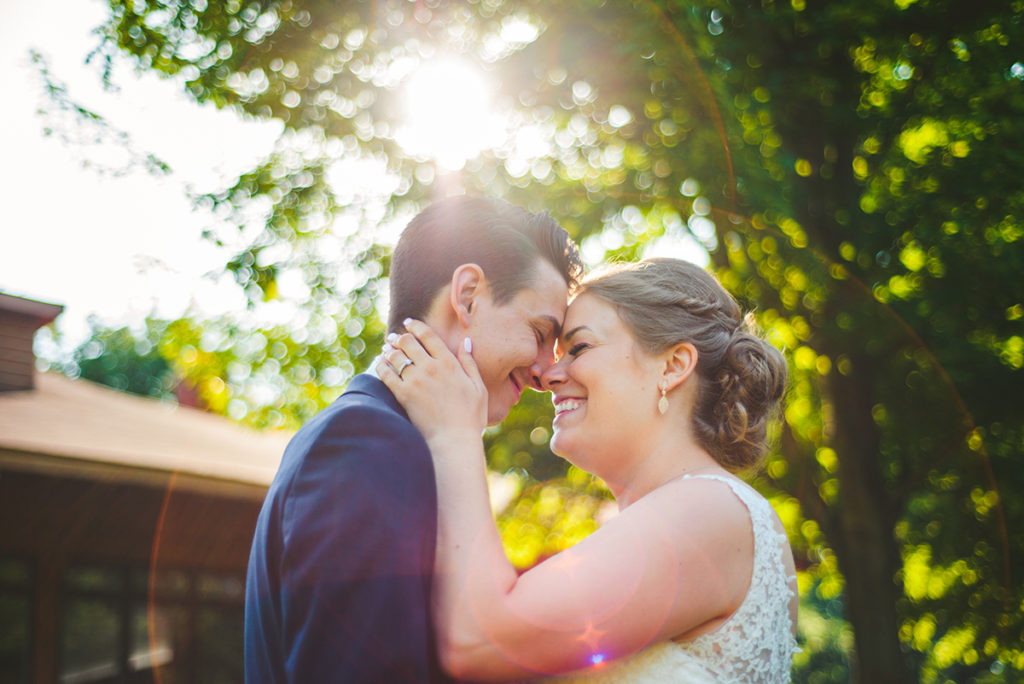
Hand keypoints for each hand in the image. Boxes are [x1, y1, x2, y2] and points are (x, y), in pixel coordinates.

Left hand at [376, 319, 487, 443]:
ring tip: (386, 349)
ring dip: (389, 349)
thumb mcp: (478, 387)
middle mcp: (431, 367)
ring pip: (396, 356)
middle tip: (394, 337)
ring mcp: (416, 381)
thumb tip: (466, 342)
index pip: (428, 335)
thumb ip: (470, 362)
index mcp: (449, 363)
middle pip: (408, 342)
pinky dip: (381, 366)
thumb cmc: (470, 416)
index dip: (416, 326)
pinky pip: (386, 374)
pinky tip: (379, 363)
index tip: (408, 323)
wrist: (454, 440)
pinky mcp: (404, 395)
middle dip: (400, 337)